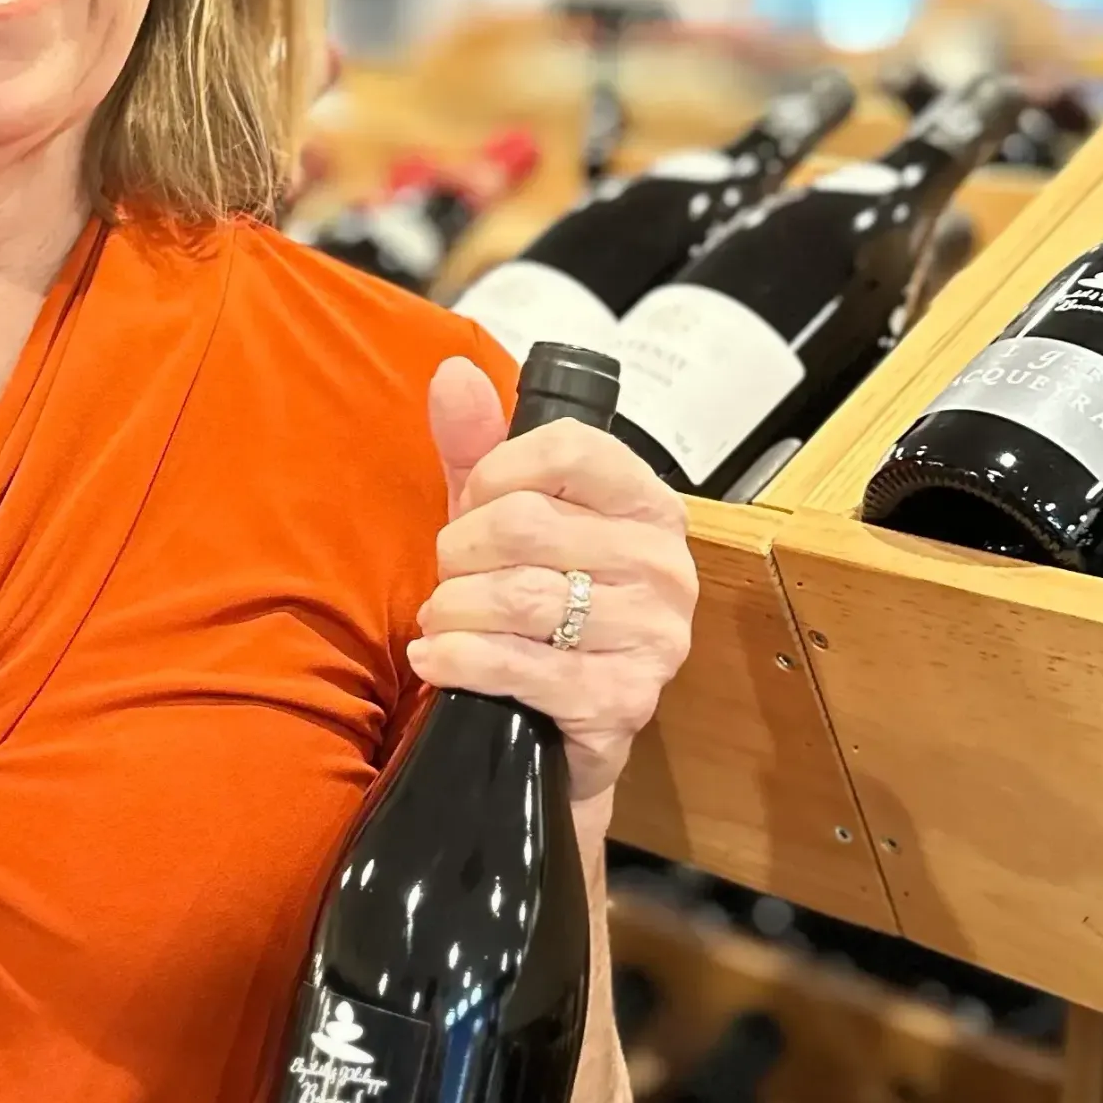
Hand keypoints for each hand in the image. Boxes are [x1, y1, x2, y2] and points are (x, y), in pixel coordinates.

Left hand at [410, 355, 696, 802]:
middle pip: (526, 524)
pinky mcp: (624, 701)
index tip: (472, 505)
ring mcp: (654, 636)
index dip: (495, 473)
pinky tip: (437, 658)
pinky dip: (459, 660)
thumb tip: (454, 374)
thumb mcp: (504, 519)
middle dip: (460, 552)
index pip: (568, 449)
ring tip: (442, 619)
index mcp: (648, 503)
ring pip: (517, 597)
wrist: (562, 727)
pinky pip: (520, 666)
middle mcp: (665, 564)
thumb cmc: (537, 610)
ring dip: (453, 609)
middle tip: (451, 576)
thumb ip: (479, 447)